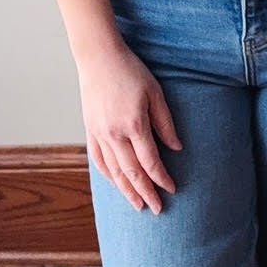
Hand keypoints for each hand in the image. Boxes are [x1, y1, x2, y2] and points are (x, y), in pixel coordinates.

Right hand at [77, 41, 182, 213]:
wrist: (98, 57)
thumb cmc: (131, 71)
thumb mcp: (155, 93)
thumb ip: (166, 123)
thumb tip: (177, 148)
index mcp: (134, 124)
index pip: (150, 161)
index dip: (162, 178)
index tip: (172, 189)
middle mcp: (114, 133)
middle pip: (132, 172)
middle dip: (146, 193)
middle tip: (157, 210)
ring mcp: (99, 134)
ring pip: (114, 171)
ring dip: (127, 190)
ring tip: (138, 205)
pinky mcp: (90, 130)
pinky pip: (99, 160)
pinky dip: (108, 175)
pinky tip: (117, 184)